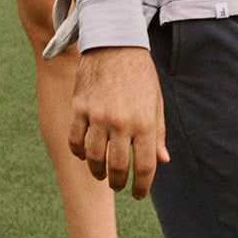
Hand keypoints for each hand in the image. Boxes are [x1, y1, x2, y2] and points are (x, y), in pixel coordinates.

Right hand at [69, 46, 168, 197]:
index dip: (141, 187)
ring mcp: (98, 116)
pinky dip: (79, 152)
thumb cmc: (140, 75)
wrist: (115, 43)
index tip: (138, 194)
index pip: (144, 167)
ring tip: (101, 173)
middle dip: (118, 182)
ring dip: (97, 171)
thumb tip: (162, 161)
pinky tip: (84, 154)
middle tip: (118, 185)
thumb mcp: (156, 102)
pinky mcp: (79, 108)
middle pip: (117, 168)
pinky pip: (74, 140)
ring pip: (93, 158)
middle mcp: (121, 122)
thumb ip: (158, 134)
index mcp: (145, 123)